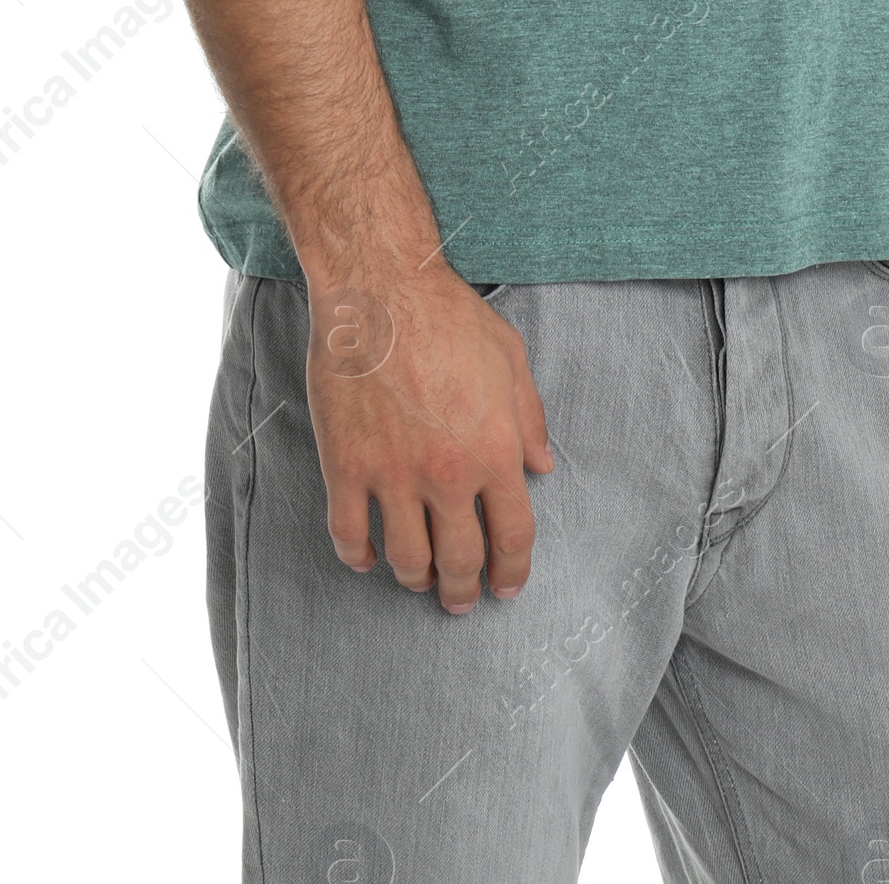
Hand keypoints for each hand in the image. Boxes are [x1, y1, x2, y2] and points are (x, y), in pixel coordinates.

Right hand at [306, 260, 553, 610]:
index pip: (513, 536)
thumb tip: (543, 466)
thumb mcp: (510, 358)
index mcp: (494, 450)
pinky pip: (349, 535)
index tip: (506, 586)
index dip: (513, 571)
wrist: (379, 289)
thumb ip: (530, 418)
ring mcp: (393, 475)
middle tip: (460, 599)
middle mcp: (448, 474)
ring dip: (416, 579)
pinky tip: (367, 555)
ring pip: (406, 559)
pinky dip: (358, 556)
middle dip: (463, 590)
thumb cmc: (448, 316)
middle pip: (460, 560)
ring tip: (419, 578)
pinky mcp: (345, 466)